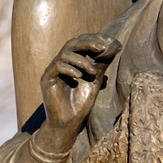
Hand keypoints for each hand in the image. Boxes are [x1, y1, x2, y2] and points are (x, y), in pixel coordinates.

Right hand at [39, 33, 120, 151]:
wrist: (68, 123)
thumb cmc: (81, 102)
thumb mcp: (95, 79)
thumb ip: (102, 62)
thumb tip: (116, 45)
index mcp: (73, 61)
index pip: (82, 43)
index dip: (94, 39)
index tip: (109, 42)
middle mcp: (62, 62)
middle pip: (72, 43)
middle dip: (88, 43)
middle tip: (102, 48)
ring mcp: (53, 70)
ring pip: (65, 54)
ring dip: (82, 61)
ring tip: (93, 72)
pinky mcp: (47, 79)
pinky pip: (57, 66)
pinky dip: (69, 69)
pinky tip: (79, 76)